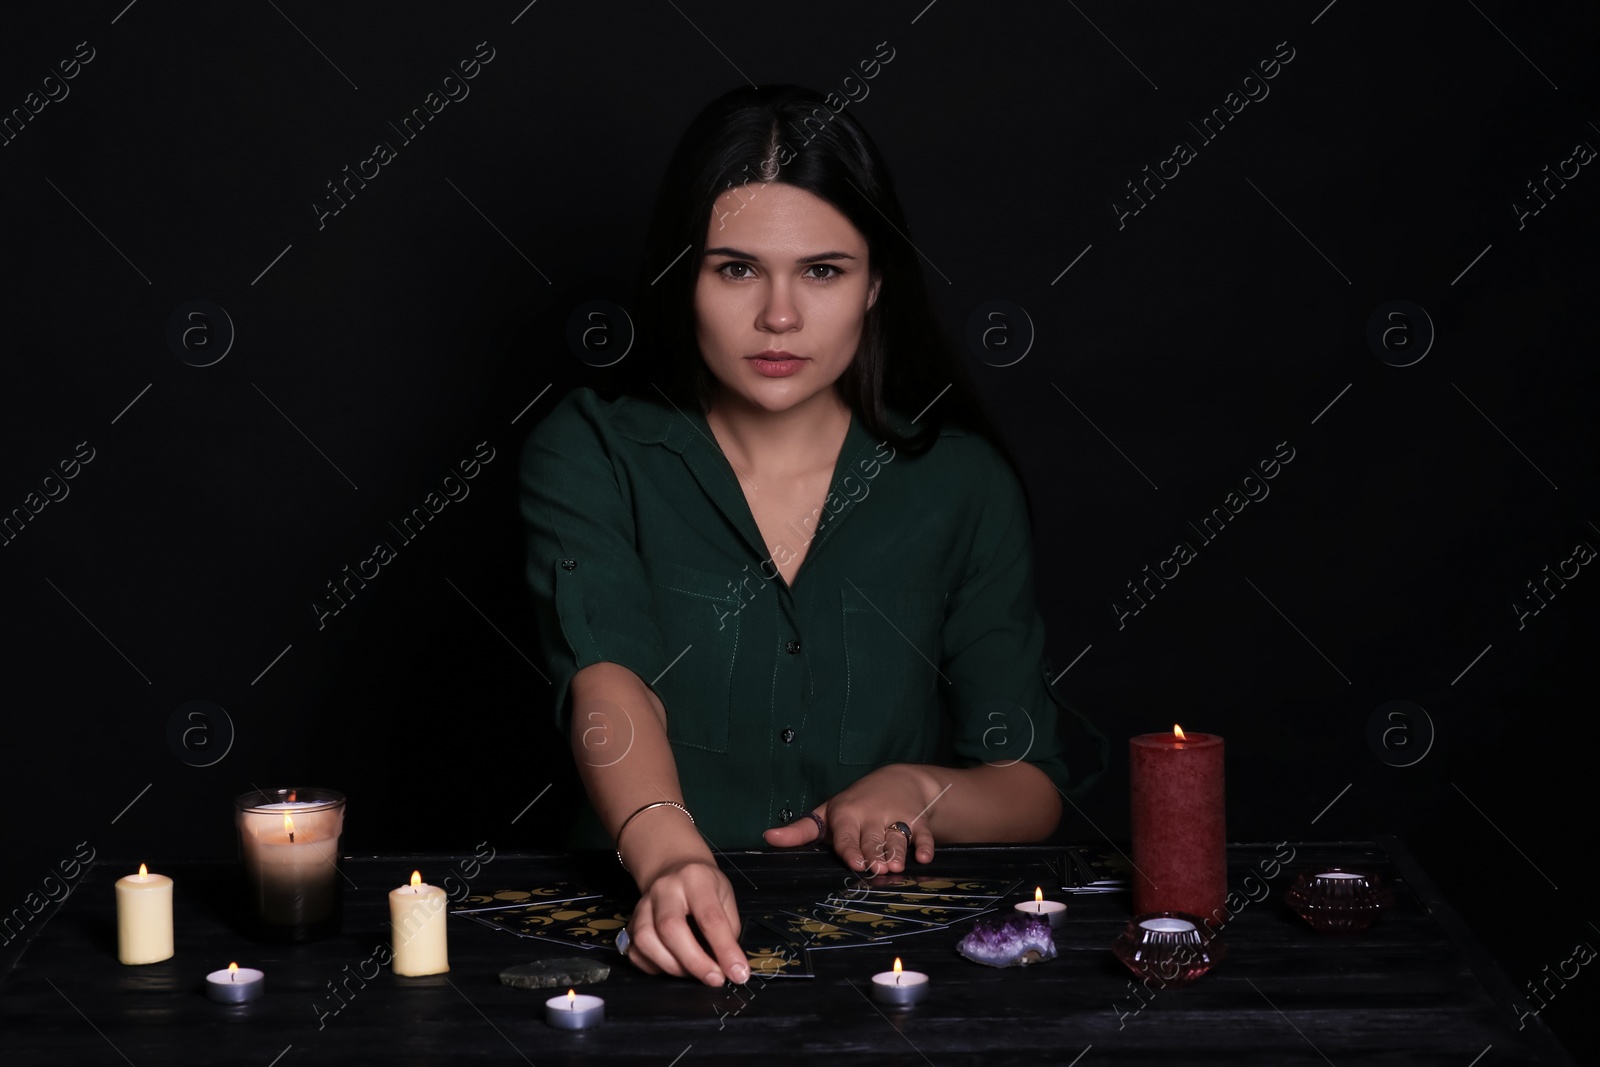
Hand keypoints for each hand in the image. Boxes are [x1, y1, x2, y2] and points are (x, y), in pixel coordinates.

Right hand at [624, 856, 750, 986]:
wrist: (673, 868)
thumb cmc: (704, 886)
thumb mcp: (725, 897)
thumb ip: (728, 930)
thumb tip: (728, 966)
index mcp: (695, 879)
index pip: (709, 917)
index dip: (725, 949)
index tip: (738, 973)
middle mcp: (664, 889)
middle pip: (671, 928)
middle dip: (695, 962)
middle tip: (715, 979)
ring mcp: (642, 905)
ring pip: (646, 941)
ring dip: (673, 967)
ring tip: (694, 973)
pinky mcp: (631, 922)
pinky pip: (635, 952)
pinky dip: (655, 967)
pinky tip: (673, 966)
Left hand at [761, 763, 942, 874]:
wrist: (899, 779)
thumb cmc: (856, 804)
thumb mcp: (828, 813)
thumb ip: (801, 831)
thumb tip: (767, 838)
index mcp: (847, 815)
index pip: (847, 836)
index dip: (851, 849)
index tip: (854, 863)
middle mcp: (872, 816)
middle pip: (872, 840)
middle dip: (874, 854)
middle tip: (876, 868)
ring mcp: (897, 818)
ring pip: (897, 839)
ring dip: (897, 852)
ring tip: (896, 865)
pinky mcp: (919, 821)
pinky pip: (923, 835)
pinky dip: (926, 845)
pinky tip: (925, 857)